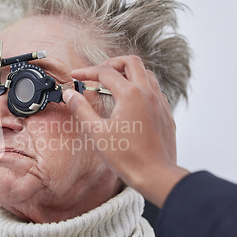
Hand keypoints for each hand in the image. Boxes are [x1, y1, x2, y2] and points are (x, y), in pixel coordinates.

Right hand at [62, 55, 188, 206]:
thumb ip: (81, 109)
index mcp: (130, 95)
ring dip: (128, 72)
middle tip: (97, 72)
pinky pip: (154, 89)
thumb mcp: (97, 133)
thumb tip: (69, 94)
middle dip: (111, 63)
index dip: (87, 72)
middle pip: (131, 61)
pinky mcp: (166, 113)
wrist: (156, 175)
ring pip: (146, 73)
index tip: (75, 75)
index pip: (105, 73)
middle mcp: (147, 93)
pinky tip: (131, 101)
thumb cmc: (127, 157)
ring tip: (113, 83)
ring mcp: (159, 102)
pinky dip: (140, 86)